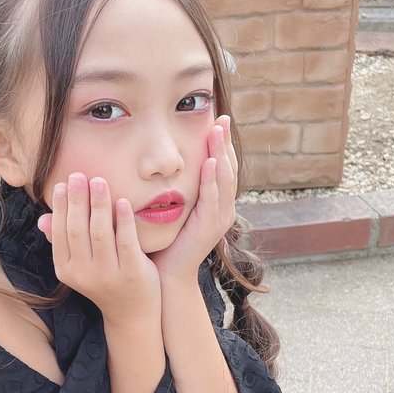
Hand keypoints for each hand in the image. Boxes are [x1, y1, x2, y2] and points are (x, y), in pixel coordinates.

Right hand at [37, 172, 160, 324]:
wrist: (131, 315)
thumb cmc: (105, 282)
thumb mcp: (79, 267)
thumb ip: (64, 243)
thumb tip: (42, 219)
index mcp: (66, 270)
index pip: (61, 232)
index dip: (61, 206)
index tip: (63, 183)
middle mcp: (83, 274)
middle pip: (78, 229)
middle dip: (77, 199)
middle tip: (79, 175)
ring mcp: (108, 275)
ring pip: (100, 232)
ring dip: (99, 203)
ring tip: (99, 181)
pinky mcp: (132, 273)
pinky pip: (126, 241)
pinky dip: (123, 219)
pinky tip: (123, 201)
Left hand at [149, 115, 238, 284]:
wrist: (167, 274)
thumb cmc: (167, 241)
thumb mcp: (175, 207)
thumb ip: (177, 186)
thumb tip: (165, 161)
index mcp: (217, 203)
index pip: (223, 166)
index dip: (222, 143)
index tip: (218, 120)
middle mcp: (224, 209)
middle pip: (228, 168)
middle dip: (225, 143)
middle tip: (222, 118)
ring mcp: (220, 219)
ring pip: (224, 180)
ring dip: (221, 154)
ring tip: (217, 132)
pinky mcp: (210, 228)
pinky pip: (213, 200)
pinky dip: (212, 180)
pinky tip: (209, 162)